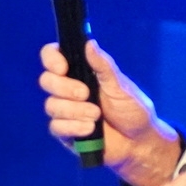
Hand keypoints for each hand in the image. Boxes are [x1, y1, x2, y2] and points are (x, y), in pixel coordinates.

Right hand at [38, 40, 182, 185]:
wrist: (138, 142)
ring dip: (74, 110)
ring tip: (96, 115)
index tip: (63, 68)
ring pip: (51, 105)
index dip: (52, 59)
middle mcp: (68, 89)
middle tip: (86, 94)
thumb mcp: (121, 86)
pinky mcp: (65, 132)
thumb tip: (90, 43)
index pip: (53, 56)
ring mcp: (65, 111)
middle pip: (47, 80)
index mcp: (80, 72)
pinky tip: (90, 129)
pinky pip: (56, 127)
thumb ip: (104, 66)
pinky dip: (73, 127)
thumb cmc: (132, 110)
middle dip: (64, 87)